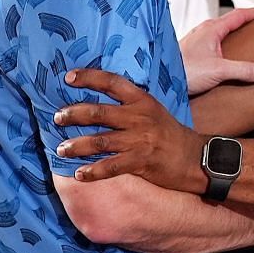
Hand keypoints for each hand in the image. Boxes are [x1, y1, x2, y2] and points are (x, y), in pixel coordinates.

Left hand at [54, 69, 206, 192]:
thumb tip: (99, 104)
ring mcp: (140, 140)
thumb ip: (130, 105)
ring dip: (77, 145)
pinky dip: (93, 172)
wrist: (196, 158)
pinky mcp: (142, 162)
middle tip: (57, 118)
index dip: (89, 78)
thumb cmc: (170, 135)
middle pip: (99, 112)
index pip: (112, 82)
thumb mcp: (153, 111)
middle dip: (74, 114)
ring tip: (61, 149)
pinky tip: (80, 175)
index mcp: (142, 100)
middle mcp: (139, 117)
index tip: (68, 78)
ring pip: (101, 141)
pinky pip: (112, 167)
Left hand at [179, 6, 253, 94]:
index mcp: (211, 29)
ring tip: (244, 41)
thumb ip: (243, 70)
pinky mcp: (192, 52)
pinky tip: (225, 57)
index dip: (253, 12)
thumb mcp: (219, 71)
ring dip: (232, 34)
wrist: (161, 82)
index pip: (237, 15)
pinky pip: (212, 43)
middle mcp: (203, 31)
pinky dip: (222, 45)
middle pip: (228, 22)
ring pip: (219, 32)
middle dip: (244, 22)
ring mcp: (196, 41)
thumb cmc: (183, 71)